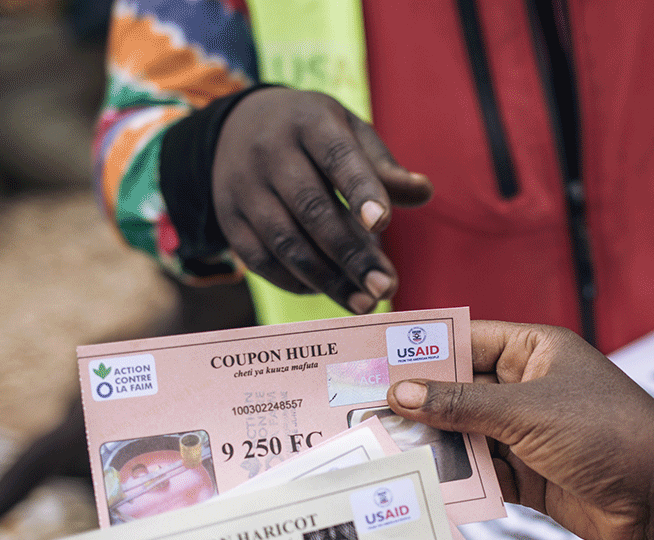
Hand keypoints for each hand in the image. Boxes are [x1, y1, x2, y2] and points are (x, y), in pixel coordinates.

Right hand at [212, 88, 433, 313]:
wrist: (239, 127)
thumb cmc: (314, 137)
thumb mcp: (349, 134)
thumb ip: (384, 168)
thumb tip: (424, 192)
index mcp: (309, 121)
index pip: (336, 157)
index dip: (360, 191)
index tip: (383, 225)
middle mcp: (270, 151)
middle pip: (311, 209)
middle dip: (351, 255)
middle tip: (385, 289)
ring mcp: (243, 186)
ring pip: (285, 242)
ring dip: (328, 280)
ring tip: (364, 304)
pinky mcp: (228, 219)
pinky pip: (261, 261)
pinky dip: (296, 282)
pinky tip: (327, 291)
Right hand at [387, 321, 653, 539]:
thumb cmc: (607, 434)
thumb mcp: (528, 412)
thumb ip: (462, 406)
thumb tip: (400, 392)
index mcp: (534, 350)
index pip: (465, 342)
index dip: (419, 352)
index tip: (371, 360)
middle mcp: (527, 387)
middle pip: (459, 391)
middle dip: (417, 403)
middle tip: (361, 410)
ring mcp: (527, 432)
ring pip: (465, 434)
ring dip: (432, 443)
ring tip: (377, 448)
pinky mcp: (529, 474)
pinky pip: (481, 471)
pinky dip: (456, 478)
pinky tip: (419, 482)